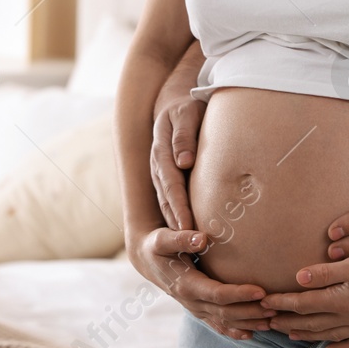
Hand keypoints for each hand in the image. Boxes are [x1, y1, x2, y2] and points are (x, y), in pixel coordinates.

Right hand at [127, 226, 273, 338]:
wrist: (147, 260)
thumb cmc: (157, 246)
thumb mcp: (163, 239)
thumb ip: (182, 238)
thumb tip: (203, 238)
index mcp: (185, 285)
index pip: (217, 294)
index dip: (239, 294)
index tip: (261, 291)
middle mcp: (191, 302)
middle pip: (225, 312)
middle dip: (251, 311)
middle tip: (276, 307)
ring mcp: (195, 309)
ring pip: (224, 322)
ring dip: (248, 323)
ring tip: (273, 321)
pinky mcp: (198, 310)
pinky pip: (217, 325)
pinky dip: (234, 331)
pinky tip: (252, 334)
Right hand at [150, 52, 206, 230]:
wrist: (174, 101)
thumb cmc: (187, 106)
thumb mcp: (187, 114)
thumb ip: (185, 136)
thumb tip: (184, 162)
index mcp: (162, 151)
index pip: (171, 184)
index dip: (180, 206)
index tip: (188, 227)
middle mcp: (158, 165)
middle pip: (167, 198)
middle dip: (178, 222)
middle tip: (190, 244)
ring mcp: (160, 171)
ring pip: (166, 201)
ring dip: (175, 222)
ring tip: (188, 246)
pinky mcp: (166, 175)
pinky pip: (169, 198)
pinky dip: (176, 214)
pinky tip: (186, 230)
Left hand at [260, 247, 348, 347]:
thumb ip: (328, 272)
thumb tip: (299, 277)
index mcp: (343, 298)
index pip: (305, 303)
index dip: (283, 302)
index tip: (264, 301)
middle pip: (314, 321)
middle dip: (288, 320)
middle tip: (268, 321)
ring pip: (331, 335)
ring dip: (309, 335)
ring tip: (291, 334)